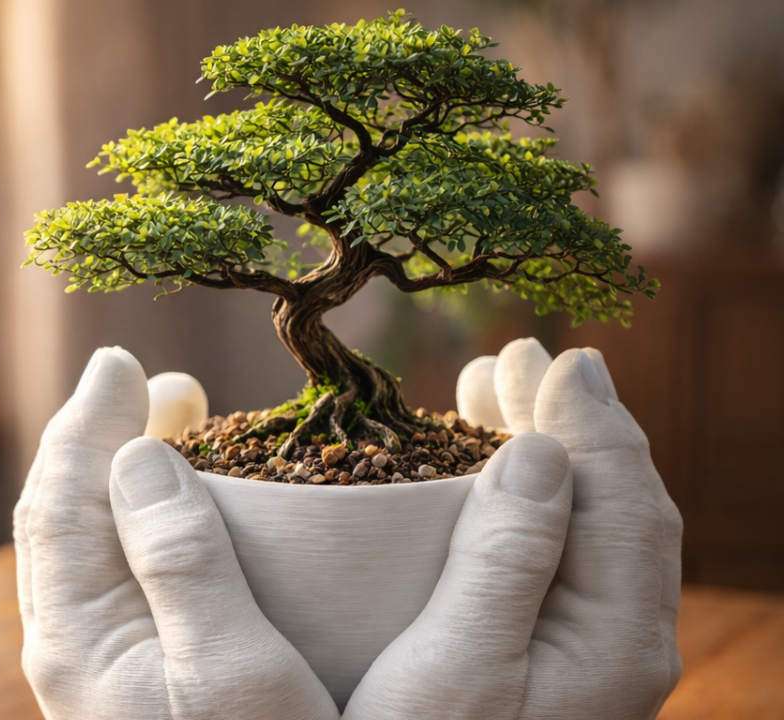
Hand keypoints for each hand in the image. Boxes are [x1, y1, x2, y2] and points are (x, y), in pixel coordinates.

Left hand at [13, 347, 339, 719]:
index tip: (127, 363)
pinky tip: (184, 506)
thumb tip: (139, 457)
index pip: (62, 497)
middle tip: (171, 388)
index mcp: (82, 632)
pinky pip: (118, 565)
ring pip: (91, 535)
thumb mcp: (230, 672)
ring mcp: (100, 654)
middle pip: (66, 508)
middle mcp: (74, 639)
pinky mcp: (133, 666)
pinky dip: (144, 514)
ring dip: (126, 469)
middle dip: (107, 433)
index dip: (90, 421)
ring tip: (178, 427)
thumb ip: (180, 563)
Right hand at [344, 339, 681, 718]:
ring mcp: (593, 645)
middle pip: (618, 497)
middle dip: (571, 418)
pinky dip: (536, 493)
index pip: (623, 495)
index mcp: (615, 634)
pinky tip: (494, 476)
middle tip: (515, 358)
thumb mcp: (456, 673)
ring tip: (494, 395)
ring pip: (593, 519)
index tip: (548, 354)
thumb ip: (508, 562)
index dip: (589, 417)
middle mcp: (623, 636)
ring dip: (551, 447)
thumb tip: (545, 451)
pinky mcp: (558, 651)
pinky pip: (567, 547)